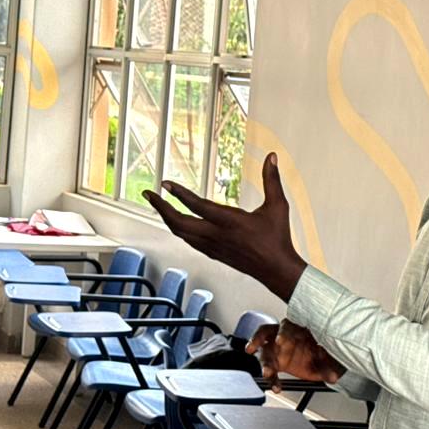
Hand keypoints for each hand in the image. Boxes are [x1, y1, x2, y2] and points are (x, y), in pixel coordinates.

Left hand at [142, 154, 305, 300]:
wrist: (277, 270)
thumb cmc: (278, 239)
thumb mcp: (278, 206)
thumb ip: (272, 179)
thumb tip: (272, 158)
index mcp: (231, 222)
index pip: (198, 206)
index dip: (179, 193)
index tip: (166, 184)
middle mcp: (218, 236)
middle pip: (179, 223)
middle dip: (161, 207)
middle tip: (150, 195)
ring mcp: (213, 247)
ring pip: (181, 233)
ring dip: (168, 219)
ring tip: (160, 207)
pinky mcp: (214, 254)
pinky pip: (189, 241)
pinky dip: (179, 230)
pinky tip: (178, 226)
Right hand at [246, 319, 344, 391]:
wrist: (323, 362)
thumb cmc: (323, 352)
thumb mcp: (328, 358)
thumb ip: (329, 366)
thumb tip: (334, 377)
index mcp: (298, 328)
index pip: (287, 325)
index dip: (282, 332)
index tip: (280, 340)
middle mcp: (284, 336)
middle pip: (267, 332)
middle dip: (261, 339)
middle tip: (260, 347)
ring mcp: (277, 349)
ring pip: (264, 351)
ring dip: (264, 362)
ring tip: (267, 372)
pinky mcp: (276, 362)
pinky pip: (270, 369)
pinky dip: (272, 379)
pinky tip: (277, 387)